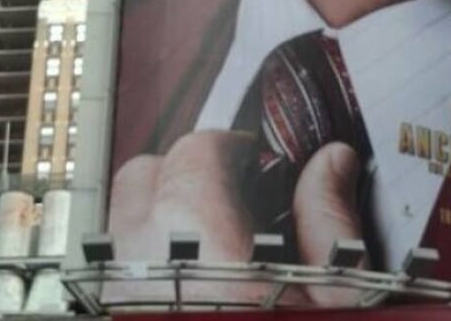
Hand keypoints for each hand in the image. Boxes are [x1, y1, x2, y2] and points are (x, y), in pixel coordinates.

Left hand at [107, 131, 362, 306]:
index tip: (251, 157)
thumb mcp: (338, 293)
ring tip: (205, 238)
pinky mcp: (112, 315)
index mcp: (201, 237)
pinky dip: (142, 260)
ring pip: (118, 224)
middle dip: (182, 170)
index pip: (196, 150)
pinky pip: (114, 270)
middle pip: (142, 176)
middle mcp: (141, 264)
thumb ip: (331, 219)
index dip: (229, 145)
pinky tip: (187, 279)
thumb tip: (332, 163)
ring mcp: (119, 296)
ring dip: (155, 215)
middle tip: (227, 191)